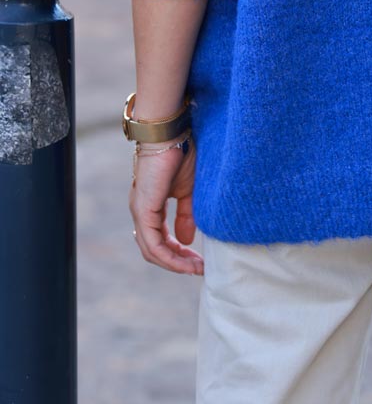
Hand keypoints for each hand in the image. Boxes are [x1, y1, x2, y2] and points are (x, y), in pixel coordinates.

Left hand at [129, 137, 203, 274]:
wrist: (170, 133)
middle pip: (155, 250)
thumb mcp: (188, 190)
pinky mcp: (144, 209)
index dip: (179, 253)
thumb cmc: (180, 154)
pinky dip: (169, 255)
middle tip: (199, 269)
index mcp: (150, 206)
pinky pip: (153, 243)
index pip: (160, 240)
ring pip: (152, 251)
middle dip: (178, 262)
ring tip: (195, 268)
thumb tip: (187, 240)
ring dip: (175, 263)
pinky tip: (186, 258)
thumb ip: (186, 215)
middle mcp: (141, 212)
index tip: (200, 261)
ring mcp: (140, 212)